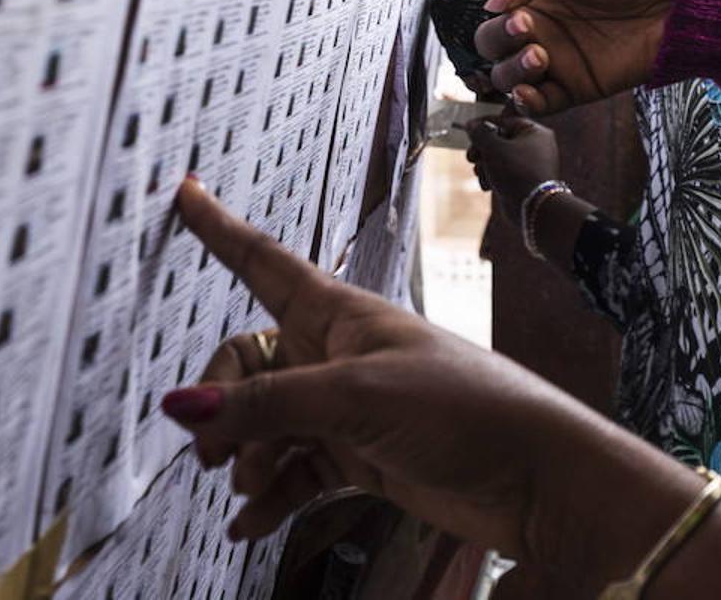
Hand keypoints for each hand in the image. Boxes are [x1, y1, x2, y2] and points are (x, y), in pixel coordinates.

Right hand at [165, 179, 720, 598]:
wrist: (537, 478)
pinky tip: (252, 524)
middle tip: (212, 449)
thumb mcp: (355, 398)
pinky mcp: (364, 458)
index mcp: (339, 313)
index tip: (186, 195)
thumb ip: (266, 406)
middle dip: (223, 405)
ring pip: (268, 423)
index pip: (263, 261)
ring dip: (248, 457)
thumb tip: (183, 411)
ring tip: (249, 488)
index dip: (221, 229)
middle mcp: (337, 355)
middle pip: (248, 364)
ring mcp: (349, 408)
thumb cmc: (465, 408)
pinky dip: (272, 496)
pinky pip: (298, 472)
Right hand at [388, 0, 681, 115]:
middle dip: (496, 36)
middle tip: (526, 26)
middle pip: (483, 38)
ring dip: (509, 66)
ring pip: (500, 72)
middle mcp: (533, 24)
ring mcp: (549, 59)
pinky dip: (522, 98)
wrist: (683, 5)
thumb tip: (497, 4)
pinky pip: (530, 102)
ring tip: (540, 53)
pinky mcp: (571, 90)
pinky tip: (533, 86)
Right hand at [464, 116, 560, 222]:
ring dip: (484, 165)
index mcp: (534, 132)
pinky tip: (487, 185)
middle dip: (482, 149)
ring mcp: (529, 165)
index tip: (468, 128)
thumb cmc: (516, 172)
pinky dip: (492, 177)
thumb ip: (480, 133)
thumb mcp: (493, 146)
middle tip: (472, 157)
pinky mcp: (522, 181)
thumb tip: (472, 125)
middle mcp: (534, 146)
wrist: (532, 207)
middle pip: (499, 140)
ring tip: (481, 173)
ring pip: (497, 158)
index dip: (484, 124)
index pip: (504, 120)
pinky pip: (502, 173)